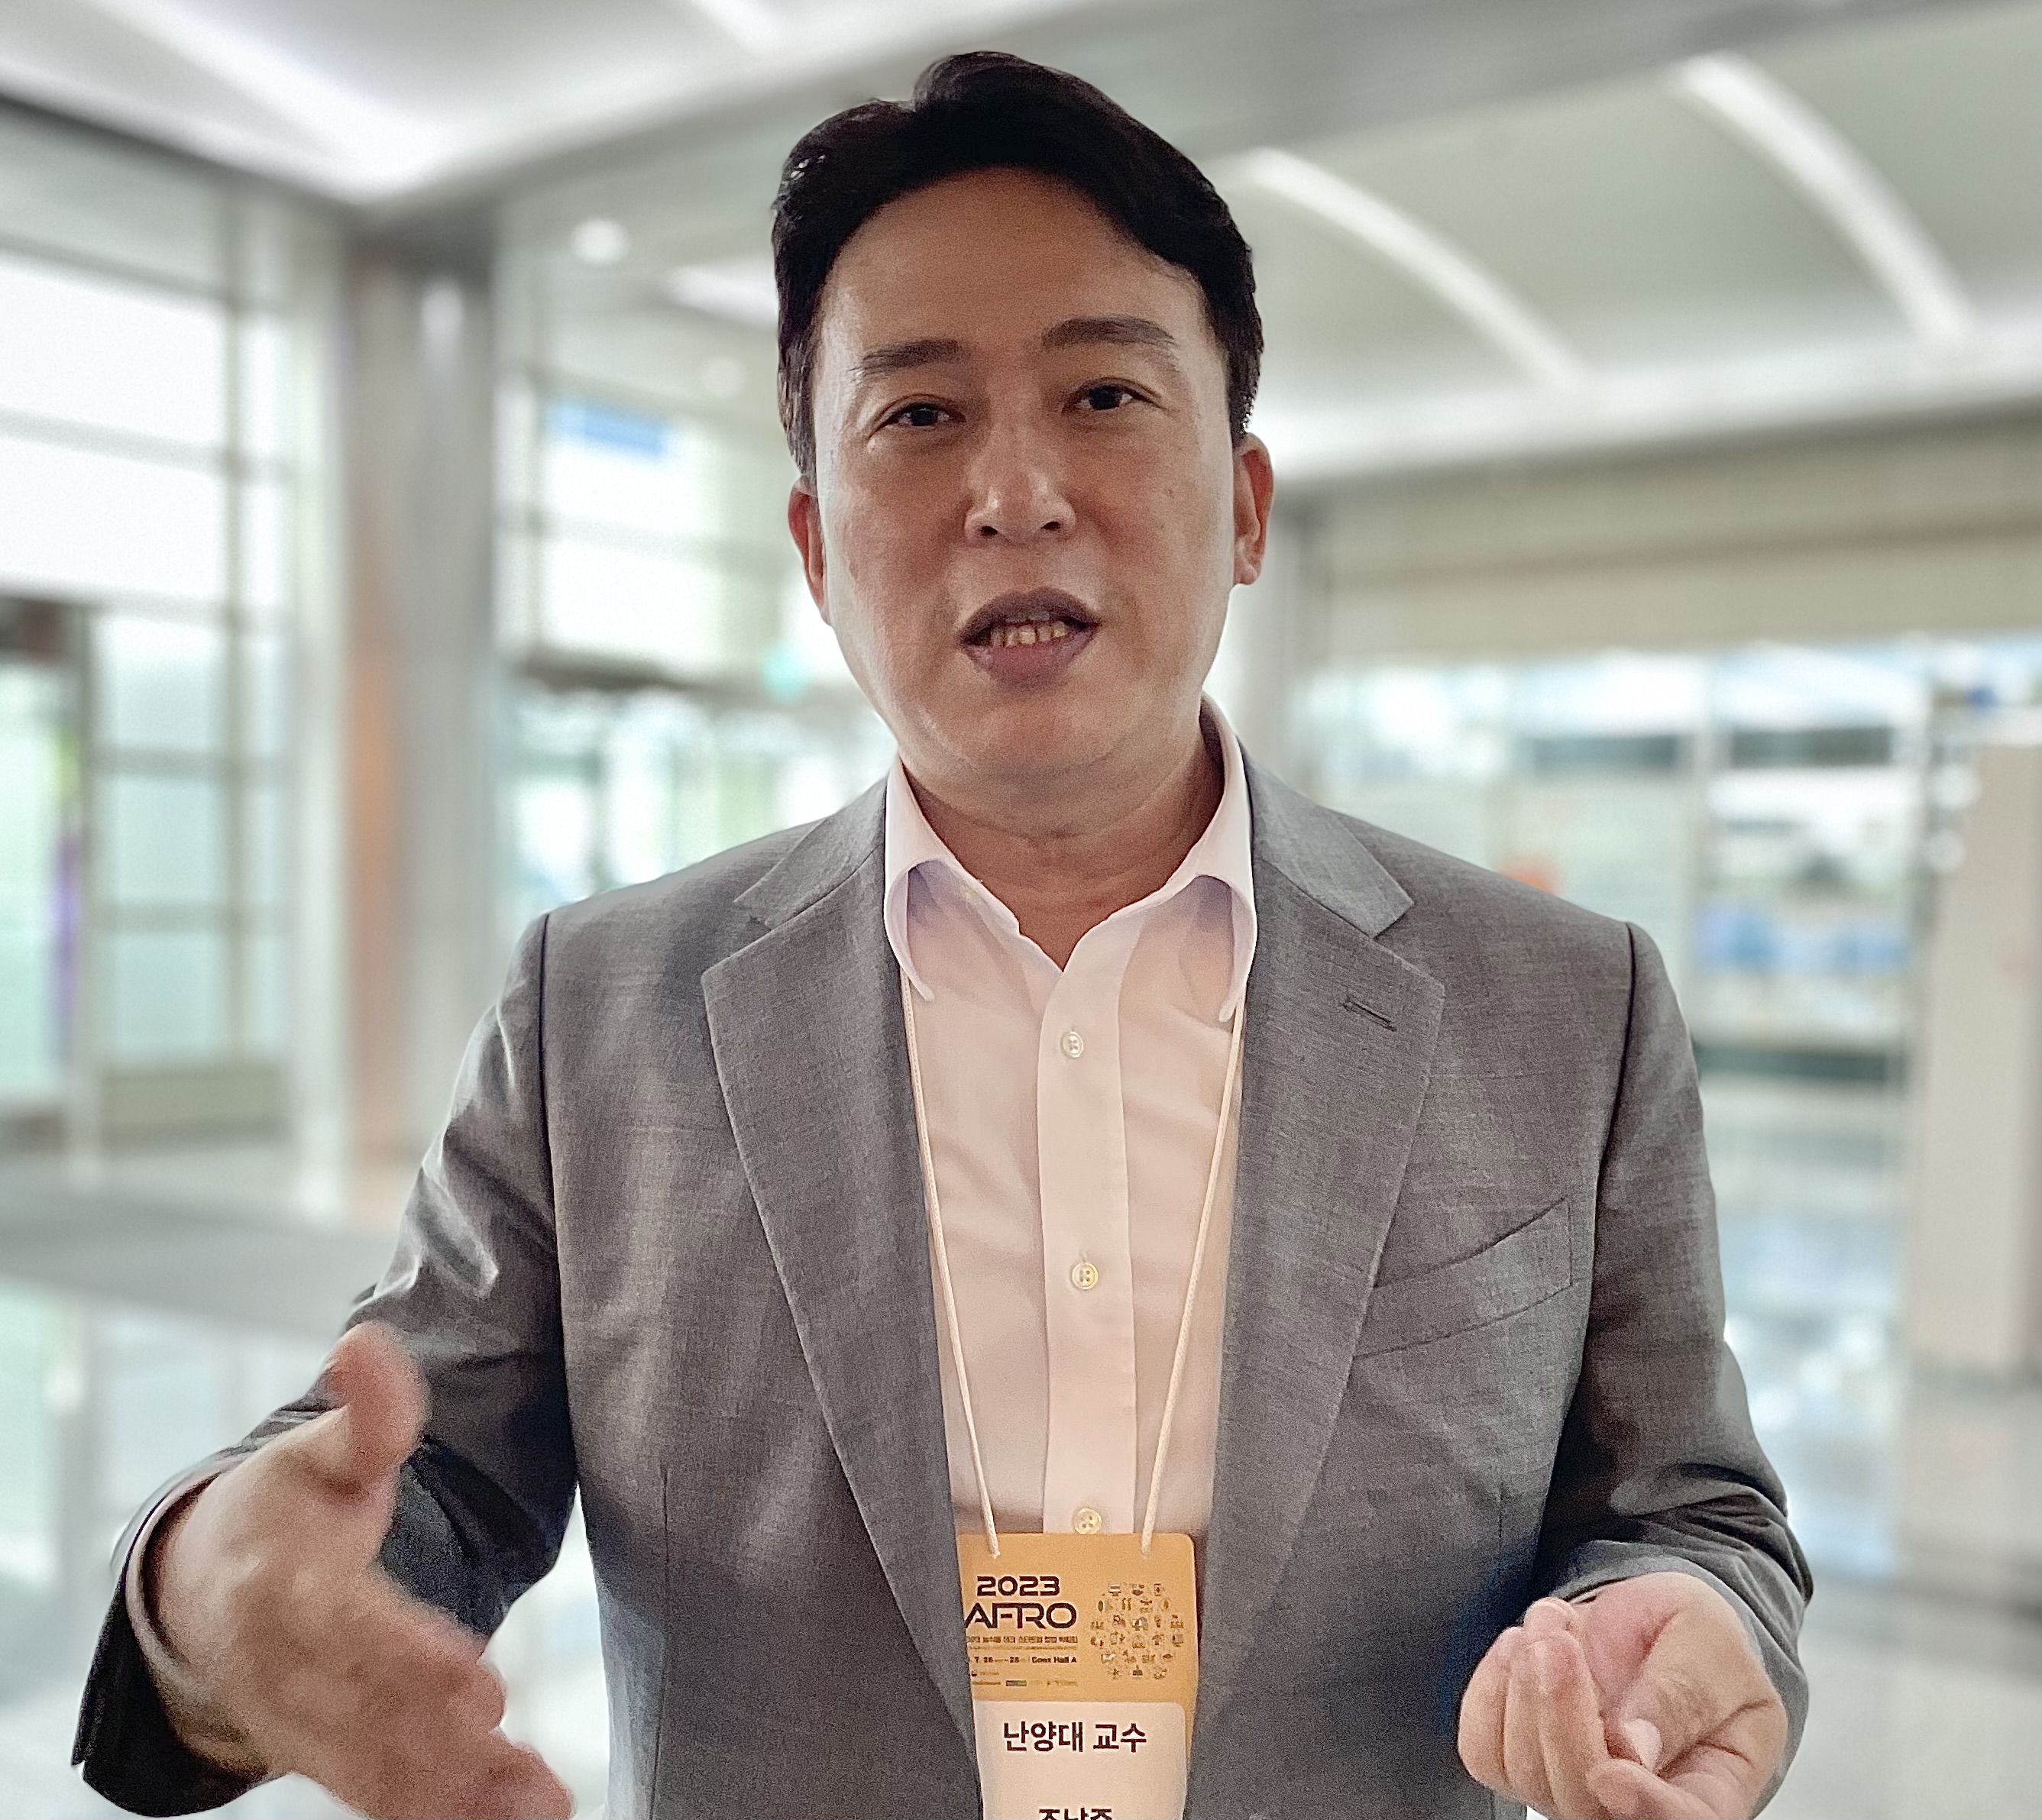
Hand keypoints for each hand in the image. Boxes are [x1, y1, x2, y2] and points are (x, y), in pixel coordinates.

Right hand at [152, 1322, 573, 1819]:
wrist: (204, 1586)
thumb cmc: (284, 1510)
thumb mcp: (319, 1452)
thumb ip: (365, 1411)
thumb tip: (365, 1343)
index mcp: (283, 1586)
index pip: (347, 1628)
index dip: (408, 1655)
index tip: (478, 1679)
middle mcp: (286, 1668)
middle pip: (364, 1711)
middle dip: (439, 1740)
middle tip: (516, 1754)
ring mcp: (300, 1723)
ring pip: (375, 1767)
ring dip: (454, 1792)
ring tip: (539, 1803)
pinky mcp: (323, 1756)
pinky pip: (380, 1792)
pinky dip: (442, 1810)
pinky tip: (519, 1815)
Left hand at [1457, 1571, 1787, 1818]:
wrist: (1652, 1624)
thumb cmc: (1697, 1643)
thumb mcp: (1710, 1647)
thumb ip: (1681, 1695)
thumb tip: (1633, 1747)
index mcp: (1706, 1790)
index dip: (1644, 1807)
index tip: (1610, 1773)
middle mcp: (1634, 1803)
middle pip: (1581, 1803)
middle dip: (1560, 1717)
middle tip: (1561, 1642)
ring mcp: (1572, 1784)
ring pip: (1526, 1774)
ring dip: (1525, 1689)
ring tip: (1554, 1623)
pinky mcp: (1522, 1757)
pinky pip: (1484, 1750)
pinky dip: (1489, 1690)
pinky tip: (1521, 1645)